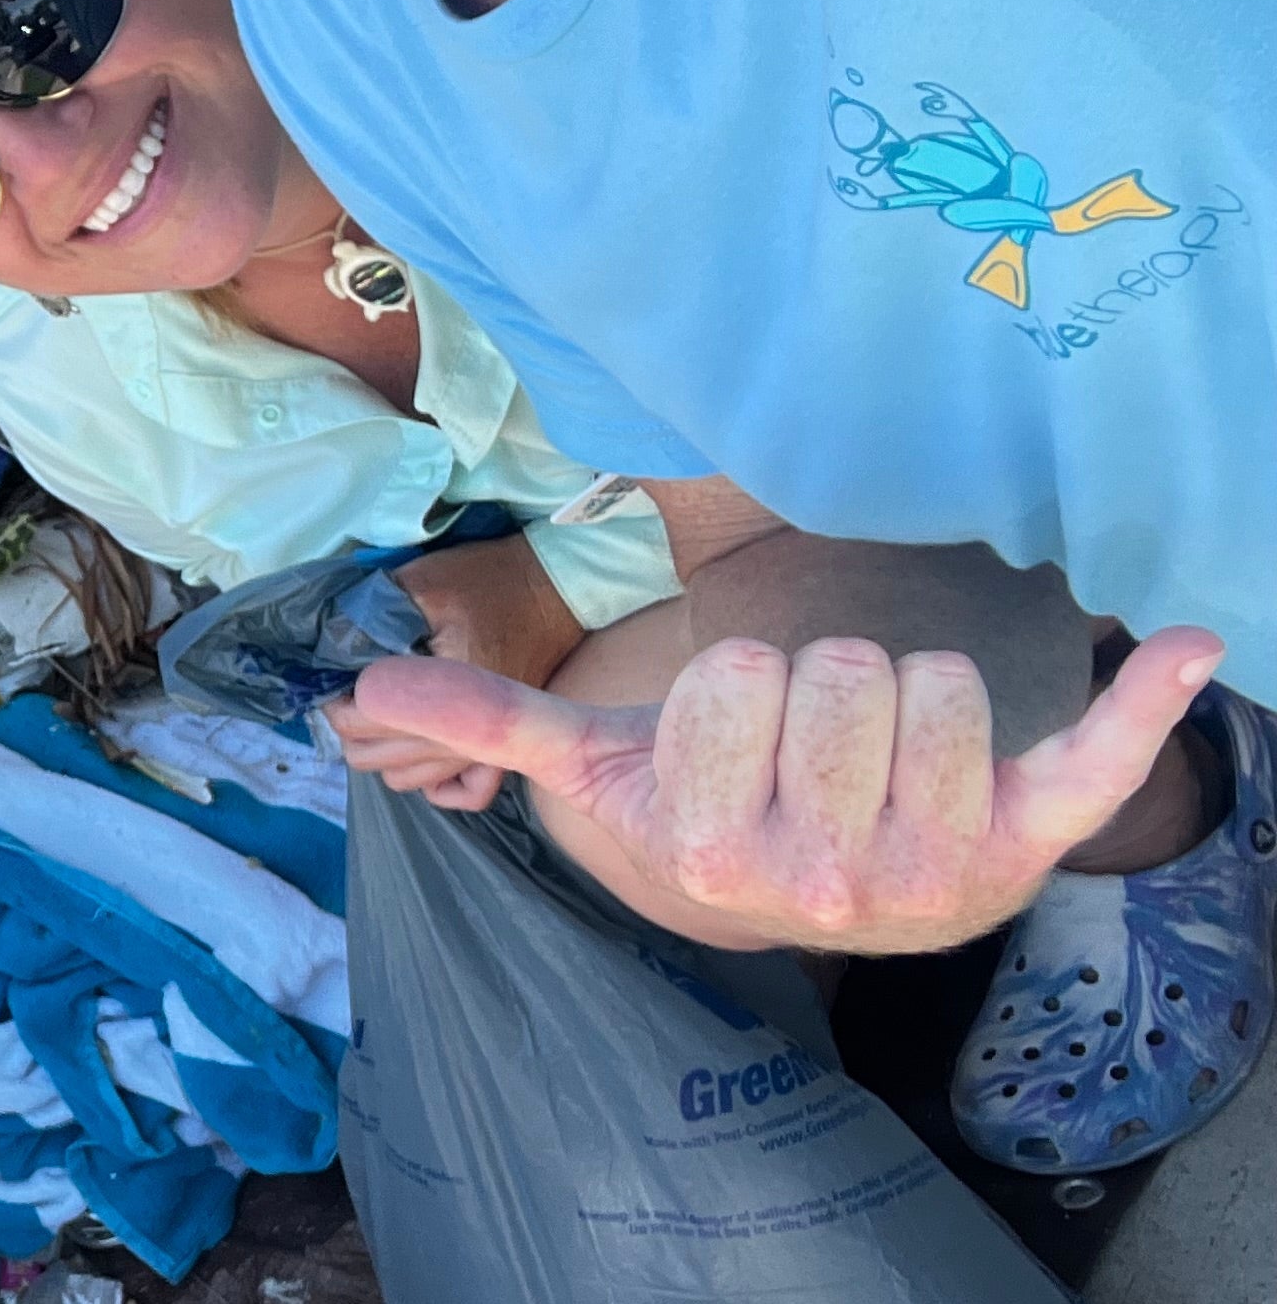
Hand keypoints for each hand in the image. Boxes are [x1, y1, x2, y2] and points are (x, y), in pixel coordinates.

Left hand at [333, 539, 589, 808]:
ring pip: (399, 779)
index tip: (335, 670)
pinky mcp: (496, 752)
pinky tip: (420, 744)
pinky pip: (454, 793)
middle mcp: (462, 737)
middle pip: (368, 756)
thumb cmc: (486, 582)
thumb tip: (328, 648)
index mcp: (445, 693)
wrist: (550, 591)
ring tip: (381, 707)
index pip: (359, 720)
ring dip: (378, 748)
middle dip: (347, 721)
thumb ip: (370, 615)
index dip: (333, 695)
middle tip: (351, 686)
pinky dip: (428, 779)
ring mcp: (479, 752)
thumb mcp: (423, 583)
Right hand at [344, 627, 1221, 952]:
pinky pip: (1093, 756)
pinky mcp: (1031, 845)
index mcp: (719, 845)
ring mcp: (942, 863)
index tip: (727, 736)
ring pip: (944, 681)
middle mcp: (833, 873)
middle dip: (823, 682)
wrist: (800, 900)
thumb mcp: (593, 772)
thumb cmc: (695, 810)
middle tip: (806, 744)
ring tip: (881, 751)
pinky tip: (1186, 647)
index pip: (744, 672)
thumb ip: (488, 722)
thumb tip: (361, 689)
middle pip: (848, 672)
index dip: (734, 683)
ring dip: (911, 692)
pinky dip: (1147, 702)